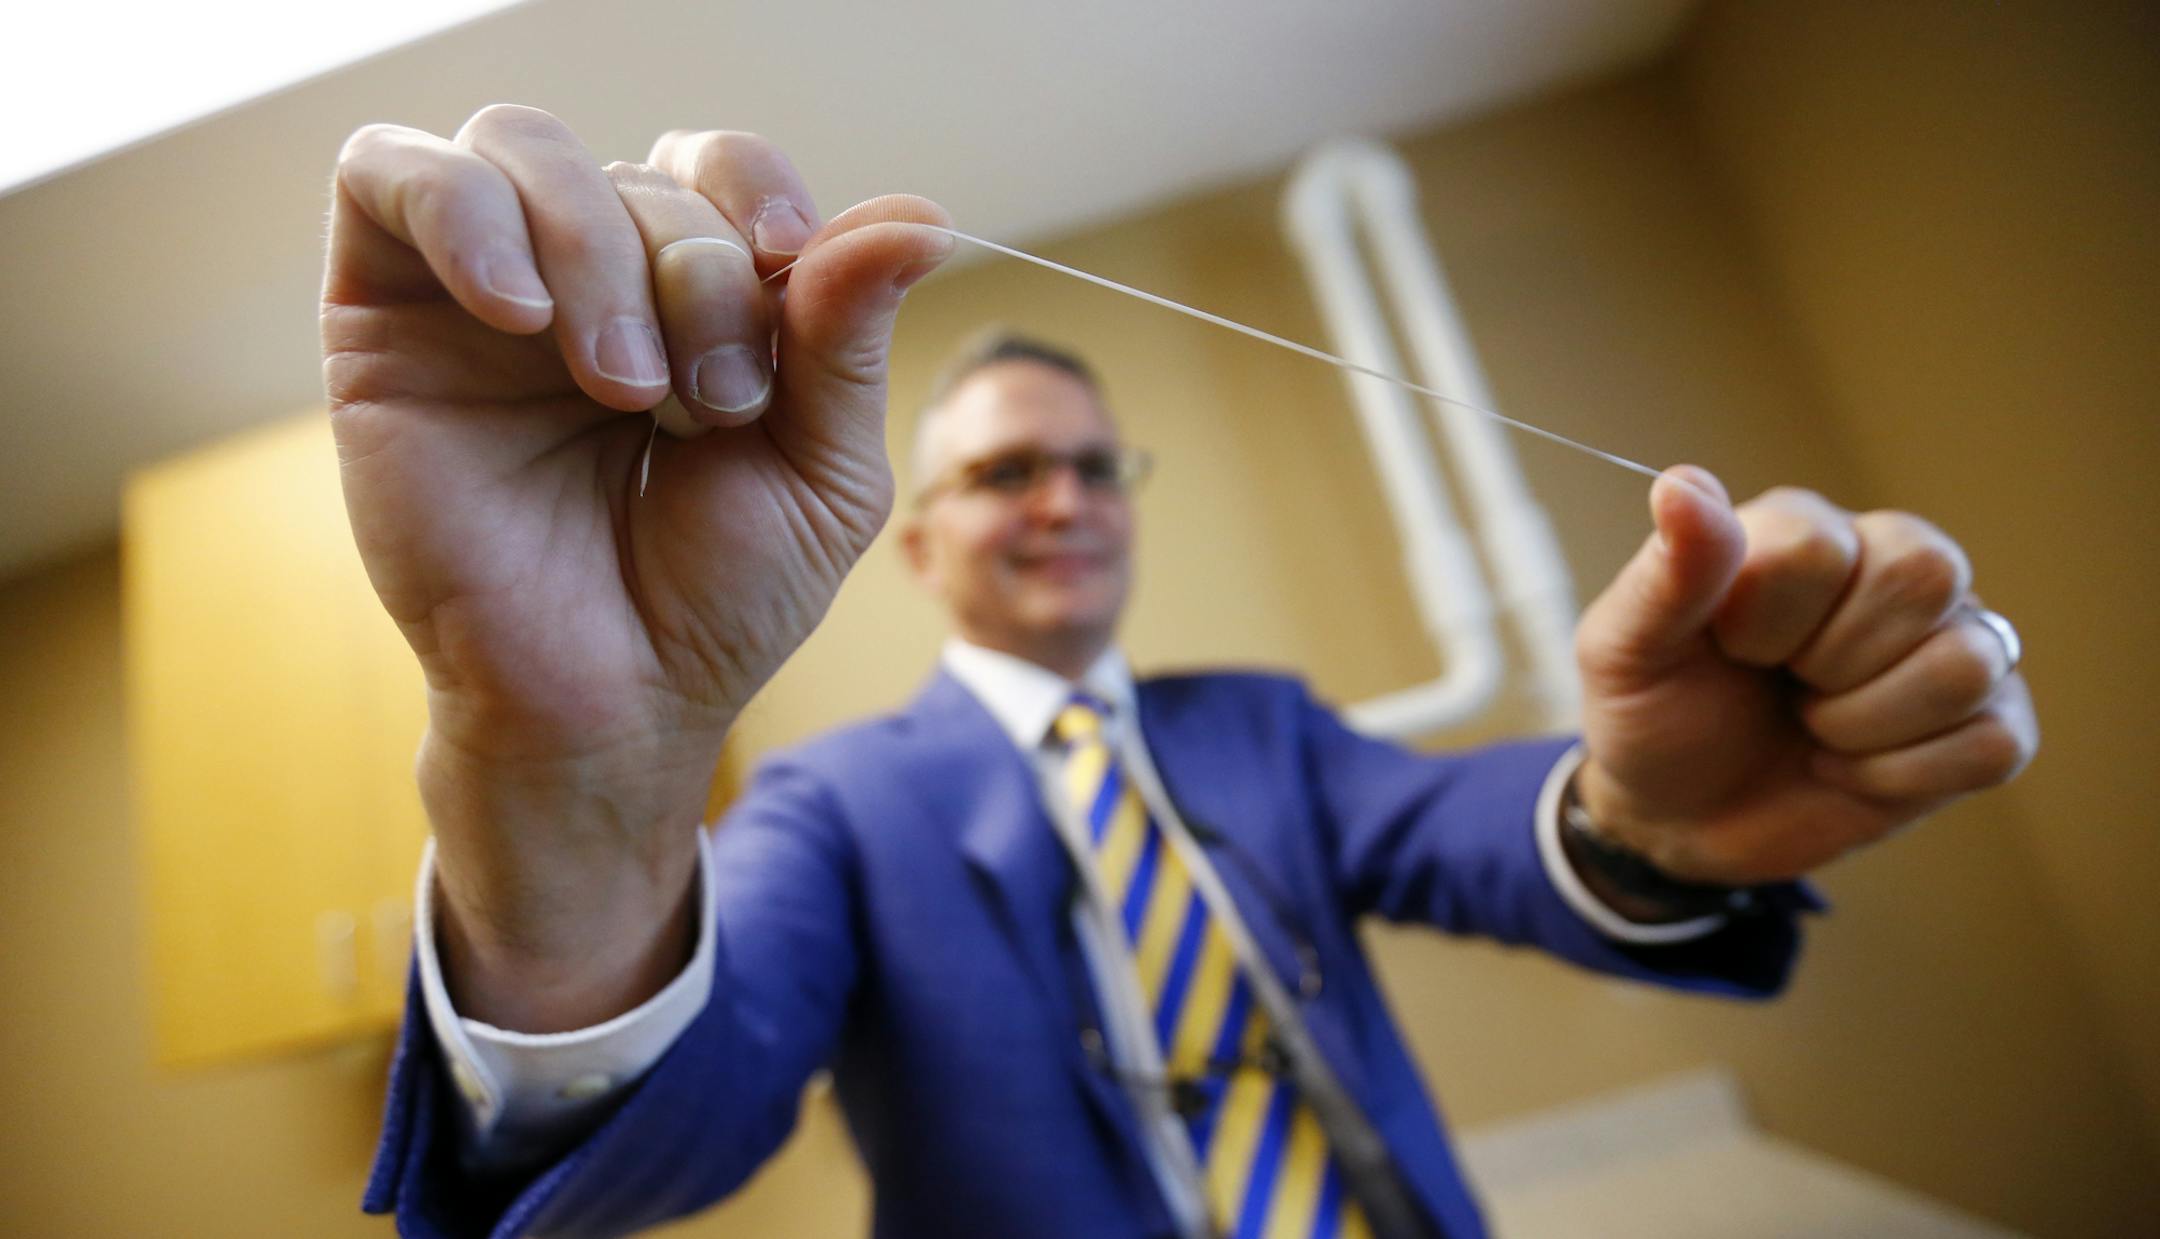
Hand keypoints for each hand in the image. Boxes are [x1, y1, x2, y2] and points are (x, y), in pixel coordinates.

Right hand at [321, 106, 952, 1026]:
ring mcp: (482, 289)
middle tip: (705, 403)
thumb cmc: (715, 602)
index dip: (755, 190)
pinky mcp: (382, 318)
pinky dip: (463, 214)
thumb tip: (919, 218)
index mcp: (695, 296)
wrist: (608, 706)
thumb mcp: (822, 473)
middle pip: (640, 171)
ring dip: (593, 247)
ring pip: (522, 145)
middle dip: (695, 274)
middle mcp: (589, 275)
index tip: (786, 264)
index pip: (720, 164)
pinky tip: (519, 317)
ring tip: (622, 386)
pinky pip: (389, 173)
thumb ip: (851, 339)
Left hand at [1570, 467, 2037, 885]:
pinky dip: (1904, 776)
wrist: (1678, 819)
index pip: (1822, 547)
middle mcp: (1889, 565)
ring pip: (1969, 661)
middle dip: (1832, 662)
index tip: (1729, 649)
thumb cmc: (1652, 715)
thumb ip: (1665, 572)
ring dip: (1868, 724)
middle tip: (1783, 686)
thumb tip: (1681, 484)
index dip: (1767, 621)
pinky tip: (1852, 768)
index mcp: (1801, 529)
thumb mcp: (1627, 650)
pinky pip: (1993, 743)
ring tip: (1817, 727)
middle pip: (1927, 575)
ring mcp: (1949, 641)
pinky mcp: (1984, 722)